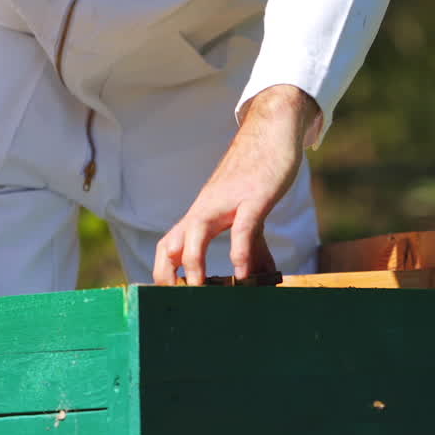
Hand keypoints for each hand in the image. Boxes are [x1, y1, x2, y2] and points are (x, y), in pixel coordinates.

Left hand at [153, 85, 319, 284]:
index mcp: (202, 213)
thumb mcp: (251, 213)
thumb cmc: (258, 171)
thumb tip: (257, 277)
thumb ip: (251, 246)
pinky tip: (244, 275)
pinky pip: (243, 227)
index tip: (166, 301)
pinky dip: (240, 252)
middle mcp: (207, 208)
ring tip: (201, 293)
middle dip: (166, 275)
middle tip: (175, 306)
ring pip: (197, 233)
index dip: (162, 274)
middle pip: (170, 242)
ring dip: (194, 264)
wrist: (272, 128)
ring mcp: (229, 200)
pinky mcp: (254, 195)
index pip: (168, 245)